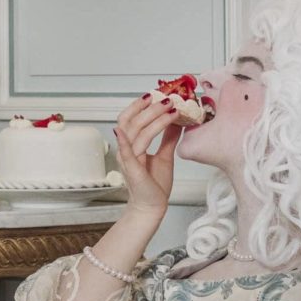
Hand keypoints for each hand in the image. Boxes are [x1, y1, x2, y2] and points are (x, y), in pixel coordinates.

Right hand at [114, 94, 181, 219]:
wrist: (152, 207)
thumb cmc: (154, 185)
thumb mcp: (165, 155)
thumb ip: (168, 137)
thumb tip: (176, 120)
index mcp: (132, 145)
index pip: (131, 118)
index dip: (141, 105)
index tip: (157, 94)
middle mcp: (127, 149)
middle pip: (131, 120)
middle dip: (149, 107)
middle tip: (166, 97)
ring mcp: (128, 159)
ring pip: (135, 131)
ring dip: (152, 118)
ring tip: (170, 109)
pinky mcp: (132, 170)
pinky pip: (126, 152)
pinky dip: (124, 141)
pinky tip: (124, 131)